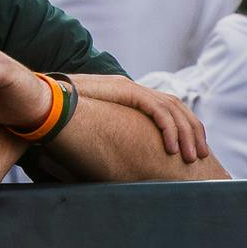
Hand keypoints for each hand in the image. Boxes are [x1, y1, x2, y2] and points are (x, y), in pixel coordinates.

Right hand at [71, 73, 210, 162]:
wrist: (46, 96)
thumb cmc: (66, 116)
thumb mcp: (97, 126)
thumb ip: (113, 135)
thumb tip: (120, 159)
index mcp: (133, 96)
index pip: (170, 108)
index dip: (185, 127)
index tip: (194, 148)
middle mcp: (137, 90)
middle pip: (177, 107)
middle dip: (193, 132)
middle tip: (200, 156)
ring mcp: (132, 88)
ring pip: (172, 109)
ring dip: (185, 134)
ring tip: (190, 157)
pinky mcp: (127, 91)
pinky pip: (156, 109)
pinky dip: (168, 128)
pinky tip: (172, 148)